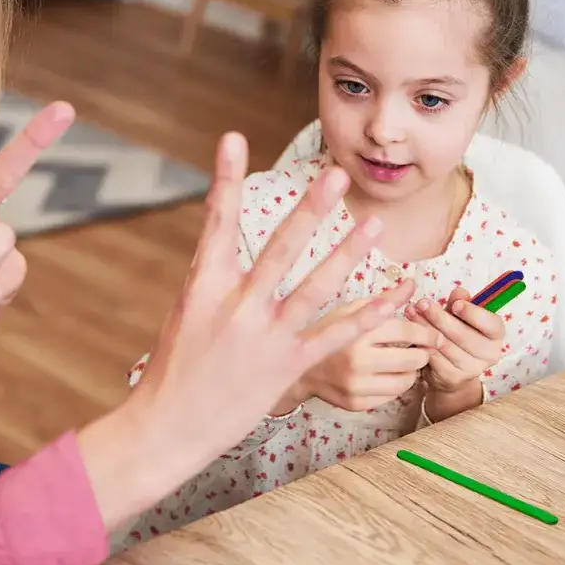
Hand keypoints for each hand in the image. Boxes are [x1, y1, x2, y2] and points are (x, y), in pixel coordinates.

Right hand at [78, 131, 412, 528]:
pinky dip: (369, 315)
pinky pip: (336, 335)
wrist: (169, 426)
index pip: (217, 222)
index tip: (233, 139)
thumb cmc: (177, 364)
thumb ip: (215, 275)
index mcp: (204, 285)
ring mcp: (265, 337)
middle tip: (335, 175)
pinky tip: (395, 296)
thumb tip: (224, 237)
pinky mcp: (288, 366)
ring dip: (348, 256)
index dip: (225, 179)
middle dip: (309, 211)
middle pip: (279, 250)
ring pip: (315, 289)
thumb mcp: (188, 309)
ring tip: (374, 226)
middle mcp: (236, 307)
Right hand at [277, 299, 440, 413]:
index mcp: (356, 331)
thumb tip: (413, 283)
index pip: (406, 332)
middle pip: (412, 359)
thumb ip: (385, 299)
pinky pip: (391, 397)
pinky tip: (386, 375)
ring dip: (411, 371)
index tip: (435, 334)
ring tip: (405, 362)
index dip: (426, 332)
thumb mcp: (351, 309)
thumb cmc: (327, 332)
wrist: (297, 368)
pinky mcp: (355, 404)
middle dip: (423, 353)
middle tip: (421, 349)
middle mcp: (357, 360)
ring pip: (405, 382)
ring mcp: (356, 385)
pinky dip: (394, 385)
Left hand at [406, 286, 504, 393]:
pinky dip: (422, 343)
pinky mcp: (453, 377)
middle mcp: (489, 354)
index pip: (491, 324)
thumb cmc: (457, 335)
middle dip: (440, 317)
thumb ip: (460, 303)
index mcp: (495, 335)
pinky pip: (434, 357)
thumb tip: (460, 292)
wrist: (450, 370)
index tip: (456, 304)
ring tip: (411, 312)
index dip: (473, 314)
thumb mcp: (460, 316)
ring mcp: (472, 369)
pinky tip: (412, 332)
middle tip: (422, 303)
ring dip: (425, 327)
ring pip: (445, 345)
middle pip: (463, 335)